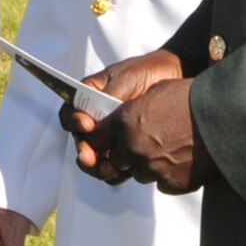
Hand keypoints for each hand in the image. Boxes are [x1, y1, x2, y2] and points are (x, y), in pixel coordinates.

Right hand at [63, 49, 182, 181]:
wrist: (175, 75)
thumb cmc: (146, 72)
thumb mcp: (125, 79)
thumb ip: (107, 97)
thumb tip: (94, 118)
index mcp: (89, 98)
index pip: (70, 114)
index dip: (73, 122)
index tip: (86, 125)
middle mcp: (97, 118)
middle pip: (82, 141)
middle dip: (84, 152)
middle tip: (89, 159)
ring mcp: (112, 134)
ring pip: (96, 157)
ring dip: (97, 167)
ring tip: (107, 170)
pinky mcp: (129, 147)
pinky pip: (117, 165)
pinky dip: (117, 172)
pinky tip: (124, 172)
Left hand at [80, 77, 218, 193]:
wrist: (227, 119)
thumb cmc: (194, 99)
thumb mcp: (157, 92)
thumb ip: (134, 109)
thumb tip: (125, 118)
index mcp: (125, 122)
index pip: (96, 138)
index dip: (100, 140)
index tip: (106, 141)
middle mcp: (133, 147)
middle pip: (113, 161)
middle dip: (123, 155)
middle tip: (142, 147)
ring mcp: (152, 168)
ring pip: (138, 174)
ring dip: (147, 166)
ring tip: (170, 151)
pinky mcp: (171, 184)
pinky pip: (162, 184)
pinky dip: (169, 175)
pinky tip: (184, 160)